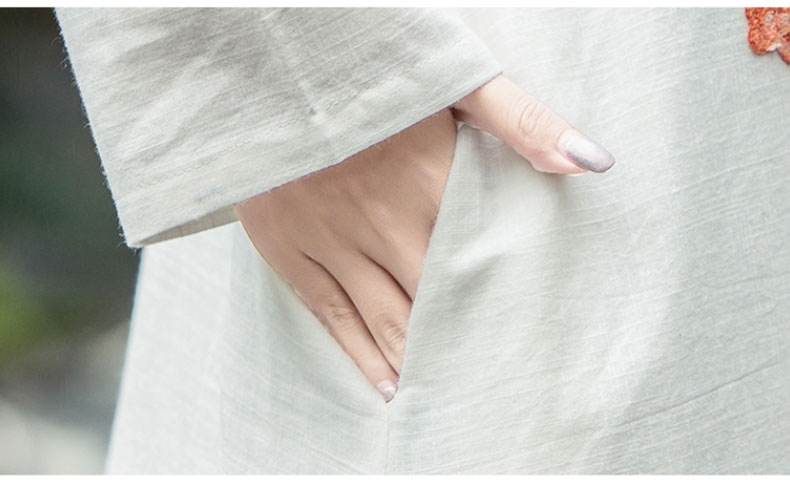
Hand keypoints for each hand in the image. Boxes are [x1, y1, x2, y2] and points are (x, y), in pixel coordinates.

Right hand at [234, 74, 614, 401]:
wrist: (265, 65)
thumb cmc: (368, 72)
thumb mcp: (453, 81)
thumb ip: (523, 120)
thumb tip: (592, 162)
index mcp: (433, 178)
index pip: (484, 259)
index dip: (509, 302)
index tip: (533, 337)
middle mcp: (387, 220)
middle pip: (439, 301)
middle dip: (469, 343)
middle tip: (497, 385)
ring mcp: (335, 240)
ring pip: (389, 321)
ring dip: (422, 362)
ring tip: (450, 397)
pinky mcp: (293, 250)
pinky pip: (335, 318)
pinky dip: (364, 357)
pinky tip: (390, 387)